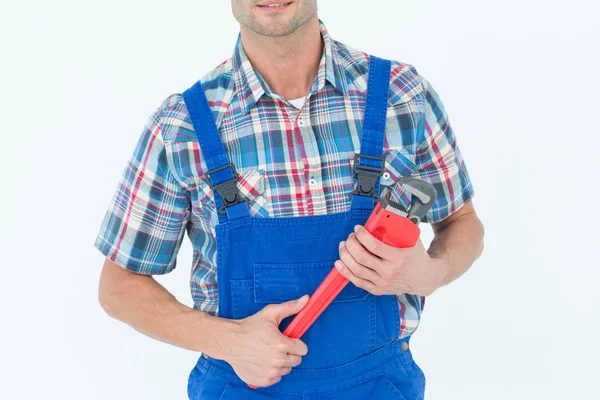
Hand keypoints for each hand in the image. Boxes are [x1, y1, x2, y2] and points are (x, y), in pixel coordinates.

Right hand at [217, 295, 309, 386]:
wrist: (229, 341)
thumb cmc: (249, 327)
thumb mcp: (270, 313)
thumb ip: (290, 307)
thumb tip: (306, 299)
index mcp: (282, 345)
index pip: (303, 349)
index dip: (296, 343)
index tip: (287, 340)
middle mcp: (278, 361)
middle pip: (296, 360)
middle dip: (290, 353)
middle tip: (277, 346)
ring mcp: (270, 372)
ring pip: (286, 370)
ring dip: (281, 363)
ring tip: (268, 353)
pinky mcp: (263, 381)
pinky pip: (276, 378)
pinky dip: (272, 372)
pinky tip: (263, 362)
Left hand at [334, 225, 449, 296]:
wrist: (424, 279)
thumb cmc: (416, 257)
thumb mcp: (412, 239)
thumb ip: (399, 226)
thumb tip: (384, 212)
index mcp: (398, 258)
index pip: (373, 246)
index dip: (361, 235)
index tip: (358, 228)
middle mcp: (389, 272)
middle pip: (361, 257)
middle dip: (351, 244)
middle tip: (350, 236)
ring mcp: (382, 282)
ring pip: (356, 269)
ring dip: (345, 255)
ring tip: (344, 246)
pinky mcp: (377, 289)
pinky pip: (357, 281)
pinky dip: (345, 271)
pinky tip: (340, 262)